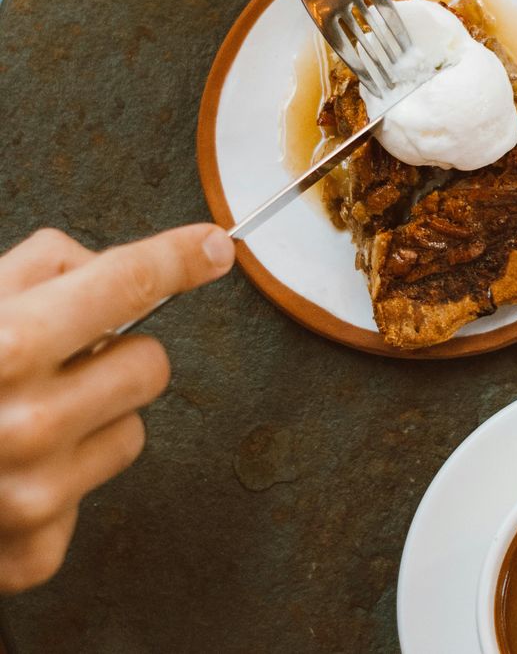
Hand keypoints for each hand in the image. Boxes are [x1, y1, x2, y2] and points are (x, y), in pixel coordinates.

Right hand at [0, 223, 234, 591]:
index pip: (126, 284)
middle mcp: (26, 424)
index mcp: (6, 347)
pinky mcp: (34, 551)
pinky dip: (66, 476)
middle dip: (116, 354)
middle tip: (59, 363)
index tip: (214, 247)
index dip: (178, 258)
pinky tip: (14, 470)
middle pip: (151, 363)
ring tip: (29, 418)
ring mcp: (34, 495)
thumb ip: (43, 271)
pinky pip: (96, 492)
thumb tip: (111, 270)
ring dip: (96, 417)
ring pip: (134, 430)